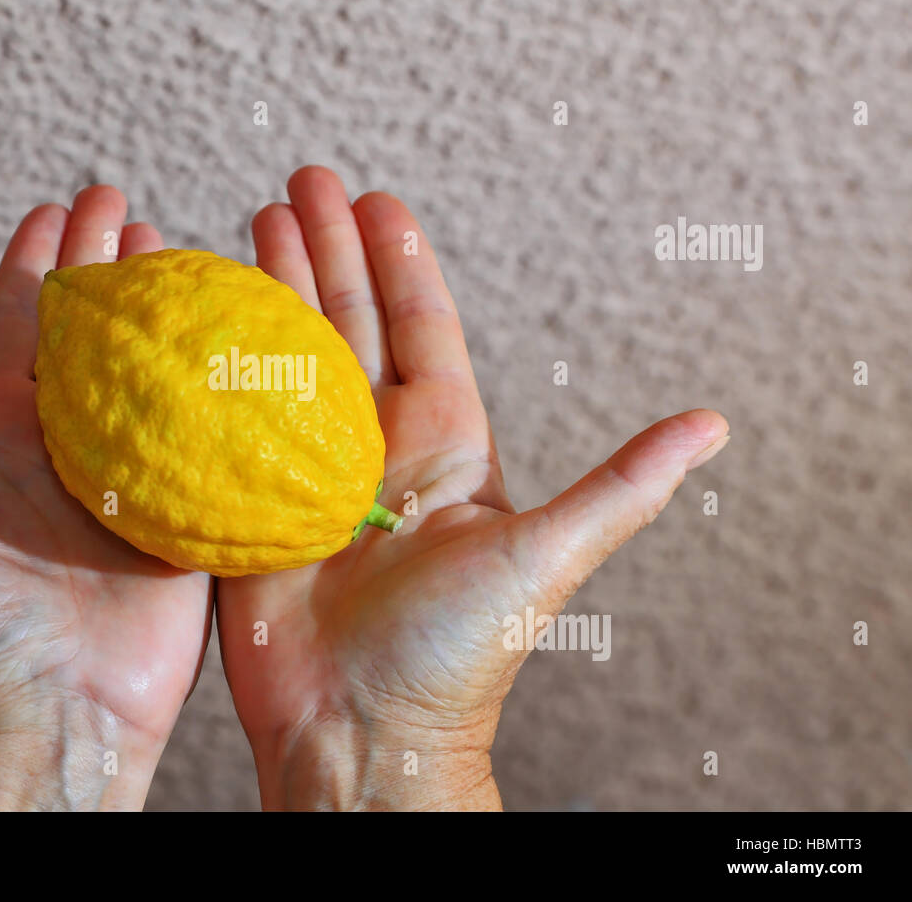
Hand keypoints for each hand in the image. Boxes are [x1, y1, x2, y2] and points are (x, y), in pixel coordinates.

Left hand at [0, 187, 212, 809]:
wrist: (46, 729)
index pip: (16, 324)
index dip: (35, 263)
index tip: (54, 206)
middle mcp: (64, 448)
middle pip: (90, 334)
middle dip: (106, 265)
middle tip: (125, 202)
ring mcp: (128, 480)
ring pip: (156, 374)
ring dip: (170, 314)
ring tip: (189, 254)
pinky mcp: (183, 517)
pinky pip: (211, 438)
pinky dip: (229, 388)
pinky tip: (250, 345)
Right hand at [216, 167, 728, 809]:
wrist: (362, 733)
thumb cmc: (457, 657)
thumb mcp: (546, 557)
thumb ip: (621, 485)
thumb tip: (712, 426)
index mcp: (443, 442)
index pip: (418, 326)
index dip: (398, 260)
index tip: (375, 199)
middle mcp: (372, 444)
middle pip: (347, 322)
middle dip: (325, 248)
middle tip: (300, 181)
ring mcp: (304, 468)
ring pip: (287, 355)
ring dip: (270, 287)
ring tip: (251, 219)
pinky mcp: (246, 500)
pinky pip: (228, 415)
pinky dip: (214, 362)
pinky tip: (200, 314)